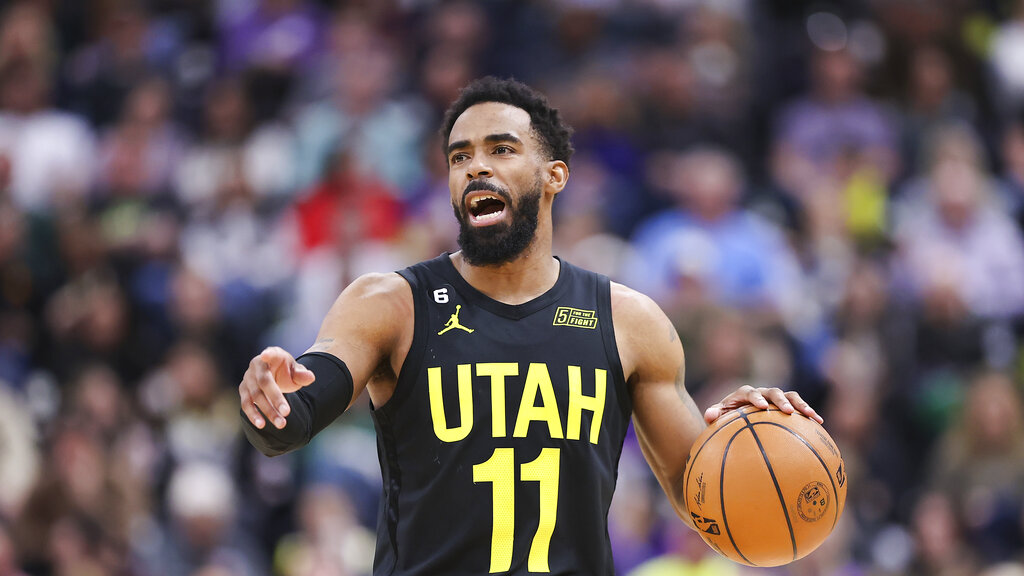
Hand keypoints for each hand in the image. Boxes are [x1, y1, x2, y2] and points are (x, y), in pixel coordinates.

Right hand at [239, 347, 315, 429]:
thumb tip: (310, 377)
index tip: (265, 355)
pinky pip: (246, 403)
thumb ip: (302, 374)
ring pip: (254, 395)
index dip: (268, 354)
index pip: (270, 353)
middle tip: (287, 413)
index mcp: (272, 355)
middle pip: (264, 382)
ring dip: (266, 410)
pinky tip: (261, 424)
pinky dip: (253, 414)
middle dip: (275, 398)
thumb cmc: (286, 371)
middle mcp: (256, 365)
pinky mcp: (243, 390)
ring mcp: (247, 378)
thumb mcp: (296, 370)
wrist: (275, 374)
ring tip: (279, 424)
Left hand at [703, 385, 821, 424]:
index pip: (750, 392)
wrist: (738, 415)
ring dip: (801, 405)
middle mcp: (762, 393)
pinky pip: (800, 408)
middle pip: (774, 392)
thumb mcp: (719, 416)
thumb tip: (709, 415)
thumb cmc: (727, 417)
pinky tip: (820, 424)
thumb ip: (714, 414)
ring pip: (791, 397)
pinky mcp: (787, 405)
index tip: (762, 407)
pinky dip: (809, 414)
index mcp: (745, 393)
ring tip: (812, 416)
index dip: (756, 398)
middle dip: (782, 401)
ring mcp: (776, 398)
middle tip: (788, 411)